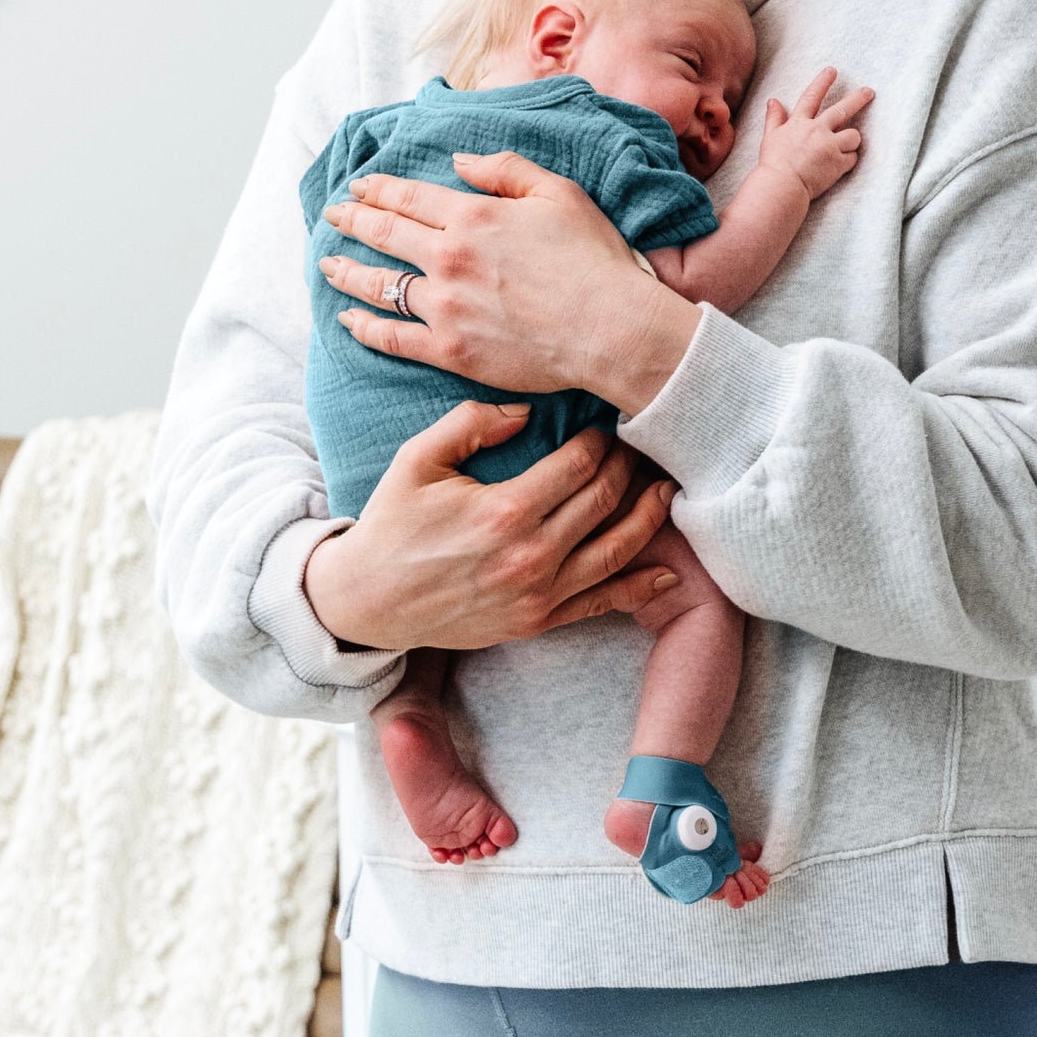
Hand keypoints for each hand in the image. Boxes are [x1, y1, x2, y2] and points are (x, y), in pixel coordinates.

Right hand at [302, 401, 679, 652]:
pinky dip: (640, 587)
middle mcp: (530, 555)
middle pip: (603, 501)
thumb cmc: (392, 523)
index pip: (577, 466)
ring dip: (648, 518)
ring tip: (666, 491)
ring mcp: (537, 595)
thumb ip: (472, 423)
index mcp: (504, 510)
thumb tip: (527, 412)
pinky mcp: (536, 623)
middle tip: (637, 447)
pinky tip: (669, 572)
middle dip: (628, 468)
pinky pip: (601, 603)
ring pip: (616, 551)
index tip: (606, 425)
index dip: (600, 440)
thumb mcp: (418, 459)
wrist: (367, 600)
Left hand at [317, 151, 701, 413]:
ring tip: (327, 265)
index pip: (407, 197)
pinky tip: (347, 319)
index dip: (377, 189)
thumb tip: (458, 161)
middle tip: (333, 216)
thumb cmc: (593, 259)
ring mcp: (444, 306)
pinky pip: (393, 338)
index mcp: (471, 216)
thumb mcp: (557, 193)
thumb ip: (504, 170)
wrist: (609, 328)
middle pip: (384, 234)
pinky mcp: (449, 350)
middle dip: (352, 221)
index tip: (358, 186)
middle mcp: (448, 257)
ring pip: (379, 285)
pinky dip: (365, 328)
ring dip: (347, 272)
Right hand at [757, 66, 871, 199]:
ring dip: (851, 140)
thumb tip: (773, 101)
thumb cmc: (773, 164)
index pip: (812, 96)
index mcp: (799, 123)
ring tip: (846, 146)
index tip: (832, 70)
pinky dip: (848, 161)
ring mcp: (830, 146)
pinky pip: (852, 158)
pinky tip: (839, 166)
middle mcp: (817, 130)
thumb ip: (774, 118)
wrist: (781, 186)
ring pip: (853, 135)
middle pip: (842, 109)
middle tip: (869, 92)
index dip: (822, 82)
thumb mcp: (769, 137)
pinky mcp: (838, 163)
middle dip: (858, 99)